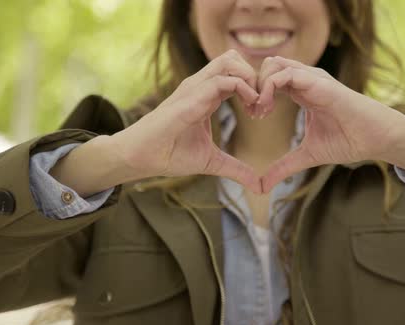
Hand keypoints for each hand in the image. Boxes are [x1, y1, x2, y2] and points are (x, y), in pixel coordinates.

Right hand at [112, 50, 262, 193]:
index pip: (235, 74)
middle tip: (263, 104)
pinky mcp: (190, 98)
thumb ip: (237, 169)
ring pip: (230, 61)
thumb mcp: (212, 162)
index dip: (254, 88)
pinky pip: (221, 81)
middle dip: (255, 76)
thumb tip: (259, 186)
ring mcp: (194, 88)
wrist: (141, 158)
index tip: (262, 112)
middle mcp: (200, 86)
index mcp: (206, 95)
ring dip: (250, 79)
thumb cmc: (170, 155)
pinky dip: (242, 88)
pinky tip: (250, 108)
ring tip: (257, 104)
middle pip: (234, 59)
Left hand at [255, 56, 404, 192]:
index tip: (253, 115)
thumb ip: (284, 167)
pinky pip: (286, 74)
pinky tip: (267, 108)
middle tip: (253, 112)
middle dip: (253, 85)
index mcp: (302, 90)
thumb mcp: (308, 155)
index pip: (270, 78)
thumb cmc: (348, 141)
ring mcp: (313, 78)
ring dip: (259, 85)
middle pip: (267, 65)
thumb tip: (262, 186)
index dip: (256, 93)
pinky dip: (269, 87)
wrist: (376, 139)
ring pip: (273, 63)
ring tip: (259, 111)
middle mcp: (305, 79)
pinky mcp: (320, 83)